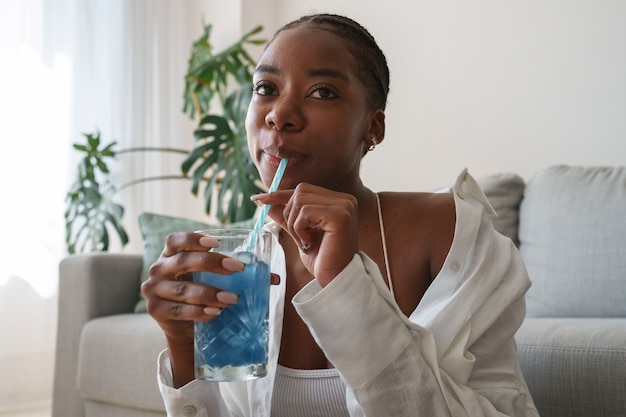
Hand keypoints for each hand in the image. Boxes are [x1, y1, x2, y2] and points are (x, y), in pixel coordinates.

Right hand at [141, 232, 279, 344]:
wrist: (186, 327)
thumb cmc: (203, 294)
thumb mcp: (215, 280)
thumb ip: (239, 274)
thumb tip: (274, 278)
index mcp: (172, 253)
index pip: (175, 240)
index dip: (193, 239)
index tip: (216, 243)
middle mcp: (159, 268)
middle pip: (183, 261)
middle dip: (212, 264)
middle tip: (238, 269)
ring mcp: (154, 289)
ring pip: (183, 289)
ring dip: (209, 293)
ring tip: (232, 298)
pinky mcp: (155, 310)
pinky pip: (178, 310)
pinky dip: (198, 311)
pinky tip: (215, 313)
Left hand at [252, 183, 358, 285]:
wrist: (336, 279)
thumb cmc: (322, 259)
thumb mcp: (299, 233)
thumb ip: (286, 216)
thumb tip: (265, 202)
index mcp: (338, 201)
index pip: (303, 190)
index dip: (279, 194)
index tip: (258, 199)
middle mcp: (345, 200)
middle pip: (300, 191)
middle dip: (289, 214)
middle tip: (298, 237)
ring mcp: (344, 206)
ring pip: (300, 200)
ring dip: (294, 223)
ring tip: (304, 241)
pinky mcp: (340, 216)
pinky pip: (305, 212)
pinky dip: (299, 228)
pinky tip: (308, 241)